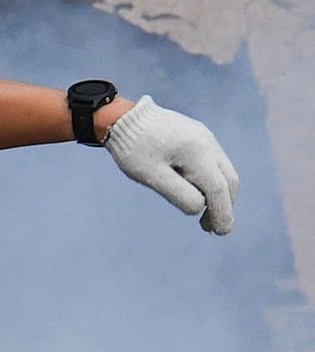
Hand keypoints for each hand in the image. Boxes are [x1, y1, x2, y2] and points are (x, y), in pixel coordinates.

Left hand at [103, 96, 237, 234]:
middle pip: (228, 180)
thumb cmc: (133, 149)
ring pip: (223, 172)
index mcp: (197, 151)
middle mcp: (207, 143)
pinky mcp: (198, 137)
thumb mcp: (151, 175)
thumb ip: (177, 193)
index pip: (218, 188)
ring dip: (219, 196)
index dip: (221, 212)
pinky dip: (212, 182)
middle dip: (224, 206)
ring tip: (204, 217)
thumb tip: (200, 209)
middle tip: (212, 229)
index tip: (220, 233)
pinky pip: (214, 164)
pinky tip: (199, 195)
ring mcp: (205, 138)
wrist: (123, 119)